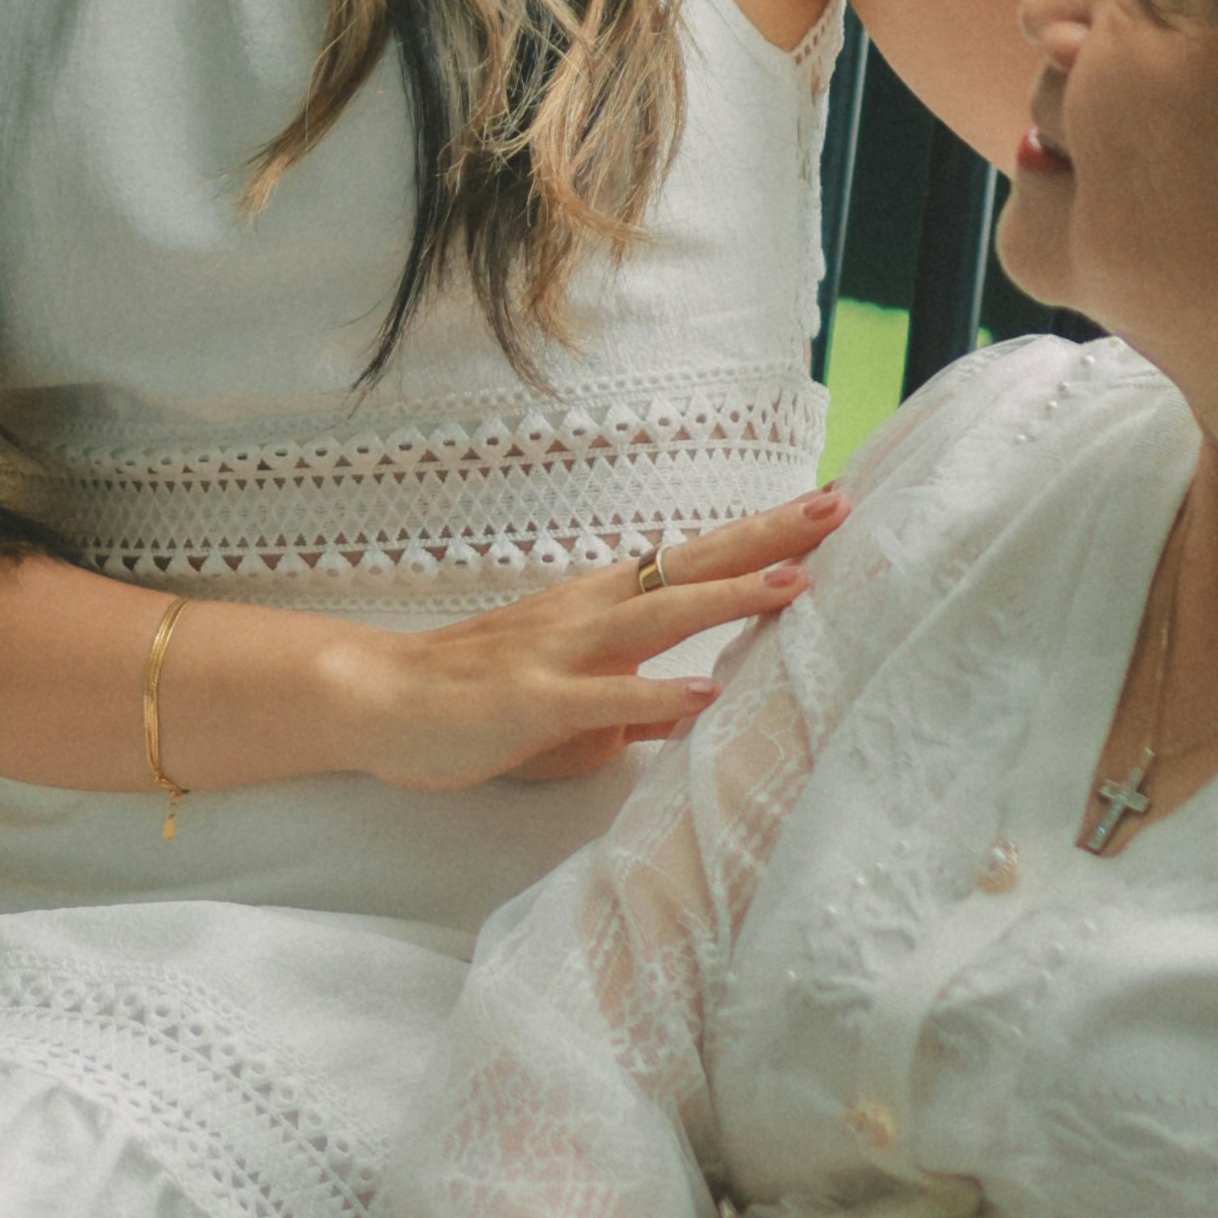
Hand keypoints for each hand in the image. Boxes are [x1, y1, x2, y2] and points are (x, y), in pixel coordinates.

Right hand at [320, 493, 843, 792]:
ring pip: (656, 618)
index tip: (830, 507)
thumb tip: (689, 710)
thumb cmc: (477, 698)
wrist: (379, 697)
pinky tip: (702, 692)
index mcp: (601, 606)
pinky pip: (601, 698)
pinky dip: (654, 694)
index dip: (763, 537)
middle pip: (691, 566)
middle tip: (839, 507)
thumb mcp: (573, 701)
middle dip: (768, 540)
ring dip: (726, 599)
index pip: (695, 561)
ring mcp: (561, 653)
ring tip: (795, 584)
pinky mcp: (532, 700)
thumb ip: (632, 702)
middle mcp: (589, 613)